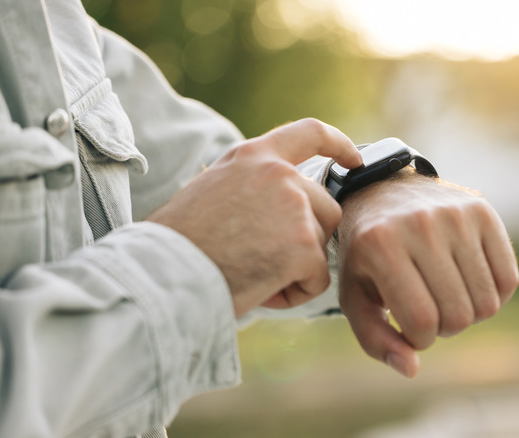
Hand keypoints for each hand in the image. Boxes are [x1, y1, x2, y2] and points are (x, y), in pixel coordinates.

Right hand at [147, 119, 361, 316]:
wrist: (162, 273)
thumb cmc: (179, 242)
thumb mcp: (213, 190)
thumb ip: (253, 186)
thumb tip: (284, 204)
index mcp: (254, 156)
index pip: (309, 133)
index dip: (340, 145)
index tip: (356, 160)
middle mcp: (280, 174)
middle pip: (325, 207)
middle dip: (306, 237)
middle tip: (264, 259)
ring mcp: (295, 207)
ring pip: (321, 243)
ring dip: (297, 266)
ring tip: (254, 275)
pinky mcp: (303, 245)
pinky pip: (317, 277)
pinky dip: (295, 291)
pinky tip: (262, 290)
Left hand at [337, 171, 518, 377]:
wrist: (385, 192)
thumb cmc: (368, 254)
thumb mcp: (355, 295)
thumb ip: (375, 339)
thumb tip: (412, 369)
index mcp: (380, 245)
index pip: (423, 321)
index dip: (420, 340)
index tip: (409, 328)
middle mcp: (420, 225)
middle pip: (458, 315)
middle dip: (445, 328)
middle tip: (429, 311)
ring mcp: (455, 215)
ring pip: (487, 303)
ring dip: (469, 314)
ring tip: (446, 297)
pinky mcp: (483, 211)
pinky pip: (508, 280)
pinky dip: (494, 296)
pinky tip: (469, 285)